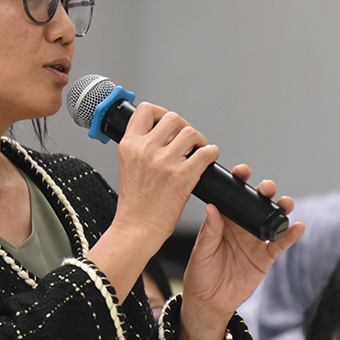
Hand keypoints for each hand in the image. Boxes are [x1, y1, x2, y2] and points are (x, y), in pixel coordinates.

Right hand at [88, 103, 218, 302]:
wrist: (136, 228)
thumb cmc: (134, 203)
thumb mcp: (127, 166)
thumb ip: (140, 148)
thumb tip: (159, 134)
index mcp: (129, 145)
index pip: (145, 110)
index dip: (160, 112)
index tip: (166, 121)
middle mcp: (145, 149)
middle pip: (172, 118)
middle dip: (183, 127)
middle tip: (187, 140)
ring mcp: (164, 162)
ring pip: (191, 133)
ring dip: (199, 140)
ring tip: (198, 152)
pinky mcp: (182, 176)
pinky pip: (206, 153)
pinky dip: (211, 153)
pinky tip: (209, 159)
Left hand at [178, 165, 303, 339]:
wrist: (209, 301)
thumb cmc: (200, 272)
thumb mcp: (201, 251)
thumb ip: (209, 231)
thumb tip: (212, 207)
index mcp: (223, 220)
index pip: (232, 197)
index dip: (238, 182)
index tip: (242, 171)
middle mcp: (241, 226)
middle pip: (256, 204)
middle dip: (263, 192)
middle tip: (267, 187)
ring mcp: (255, 241)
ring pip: (271, 220)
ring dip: (280, 209)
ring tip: (285, 202)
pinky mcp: (265, 257)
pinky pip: (280, 244)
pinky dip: (290, 235)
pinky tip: (297, 227)